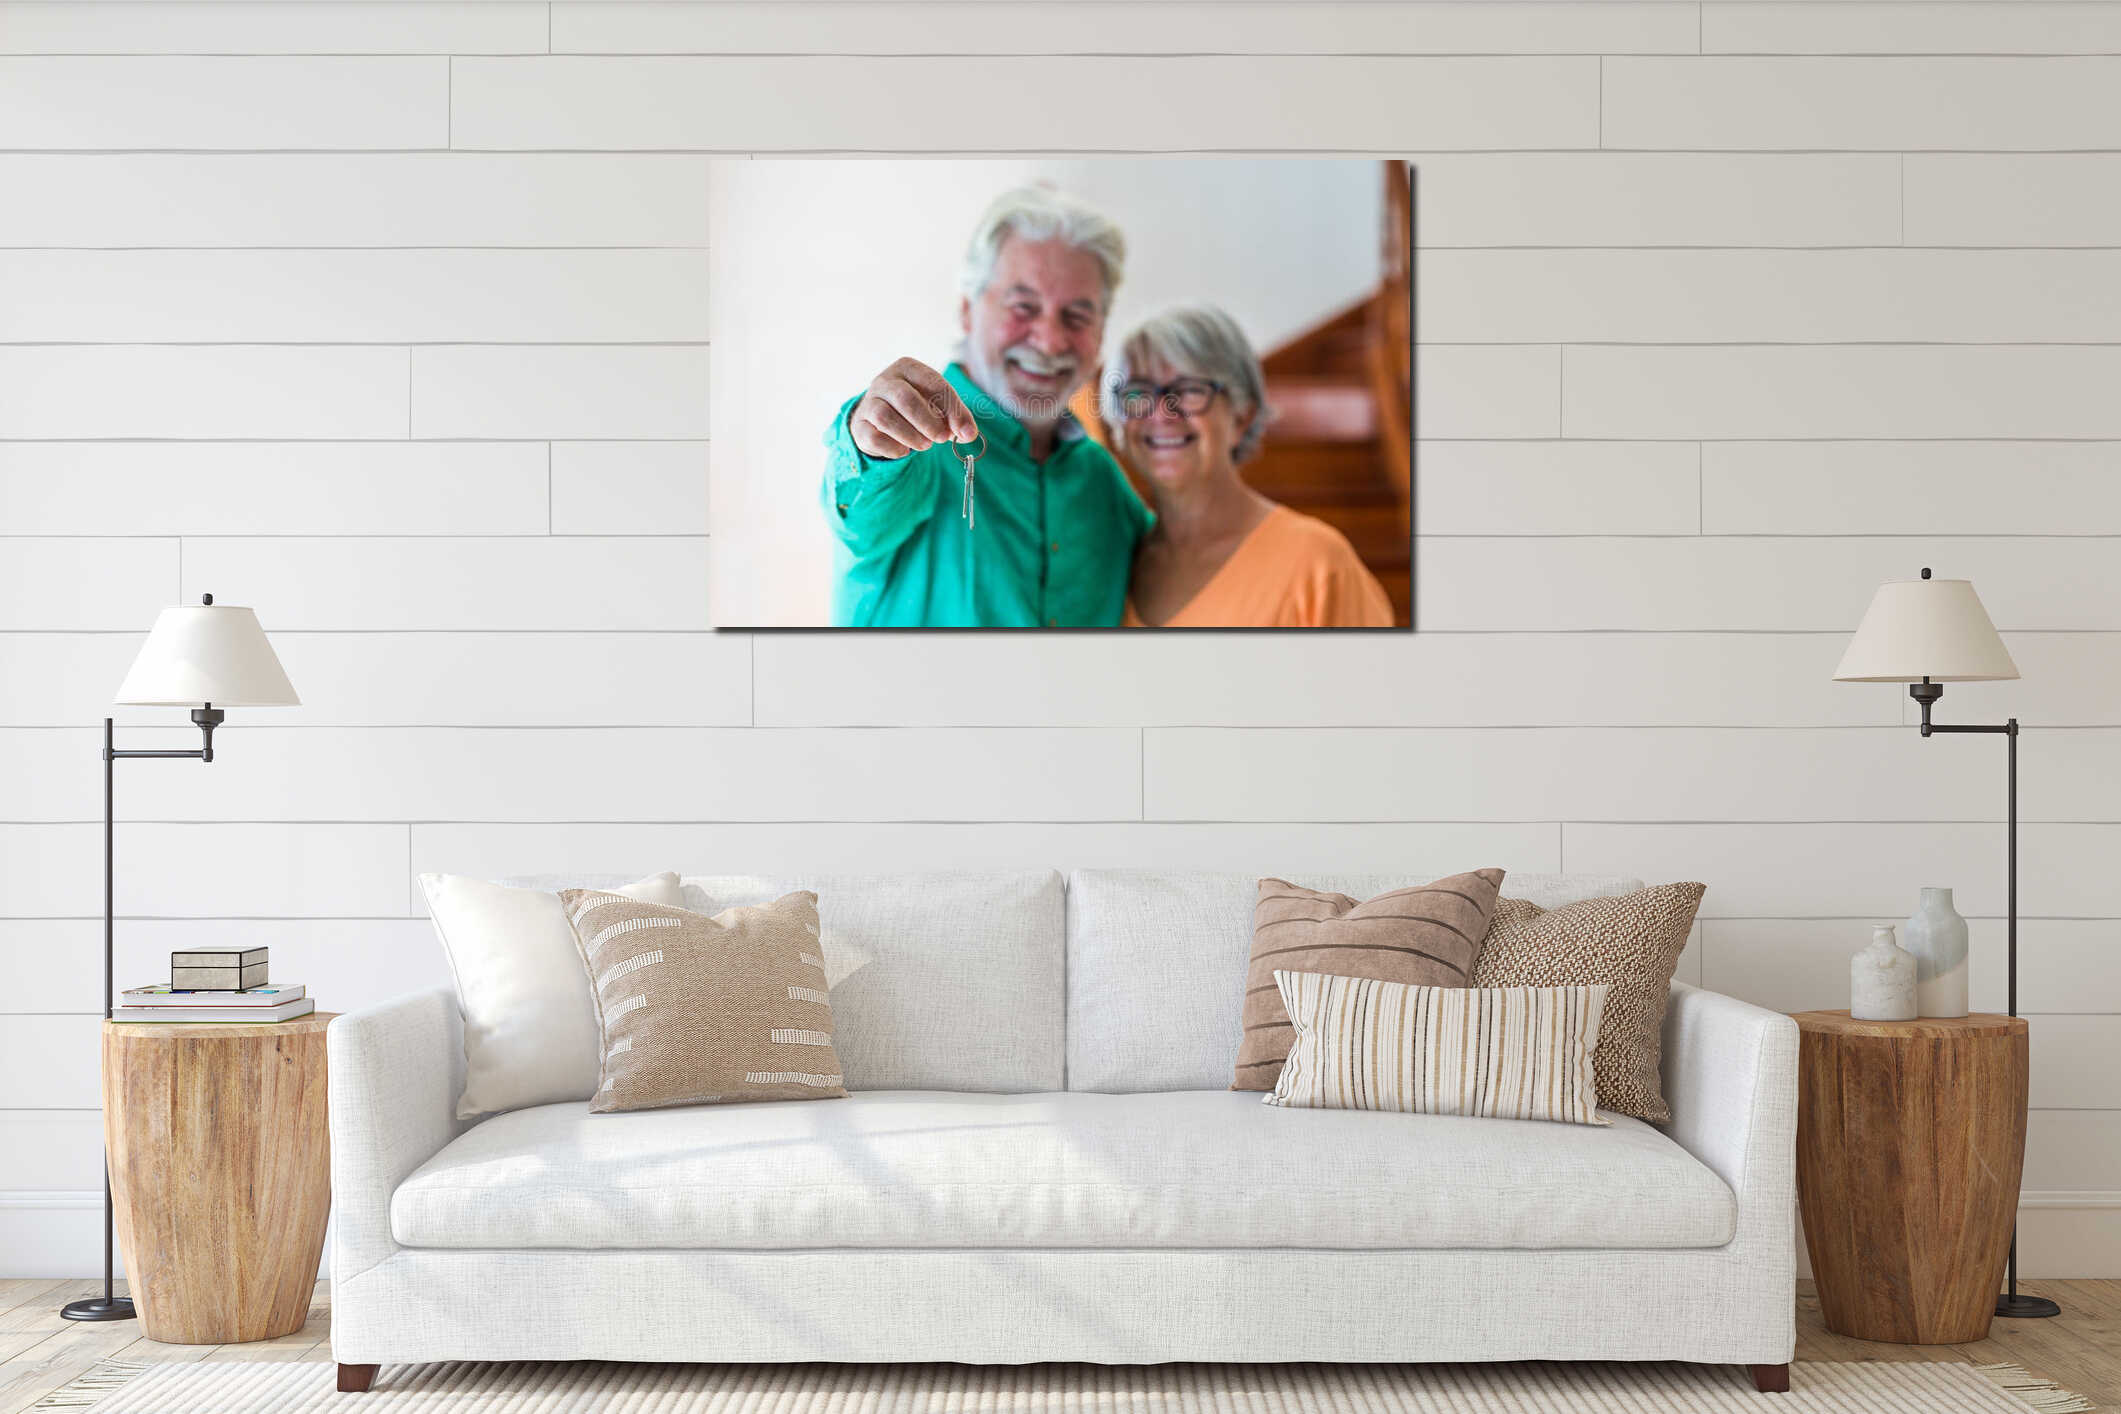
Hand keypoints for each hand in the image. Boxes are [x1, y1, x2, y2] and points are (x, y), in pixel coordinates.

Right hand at [848, 357, 978, 459]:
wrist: (879, 419)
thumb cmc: (915, 408)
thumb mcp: (939, 405)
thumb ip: (956, 417)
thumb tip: (968, 435)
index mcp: (908, 368)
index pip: (933, 383)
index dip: (951, 409)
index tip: (964, 432)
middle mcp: (885, 381)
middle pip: (905, 398)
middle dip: (927, 422)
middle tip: (942, 438)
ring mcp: (869, 402)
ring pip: (885, 417)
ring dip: (910, 436)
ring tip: (924, 445)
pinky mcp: (860, 425)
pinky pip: (874, 437)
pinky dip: (893, 447)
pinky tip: (904, 450)